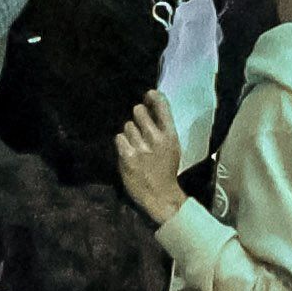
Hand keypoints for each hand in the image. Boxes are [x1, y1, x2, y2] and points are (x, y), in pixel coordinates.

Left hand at [115, 96, 188, 223]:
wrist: (161, 196)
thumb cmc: (165, 169)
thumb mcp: (172, 147)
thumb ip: (162, 128)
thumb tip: (150, 106)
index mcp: (171, 136)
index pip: (162, 107)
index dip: (153, 97)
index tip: (149, 94)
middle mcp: (156, 138)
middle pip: (138, 111)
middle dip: (137, 117)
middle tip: (140, 129)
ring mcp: (141, 147)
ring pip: (127, 126)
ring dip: (129, 134)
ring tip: (137, 147)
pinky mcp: (127, 155)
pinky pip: (119, 138)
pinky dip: (122, 144)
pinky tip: (129, 153)